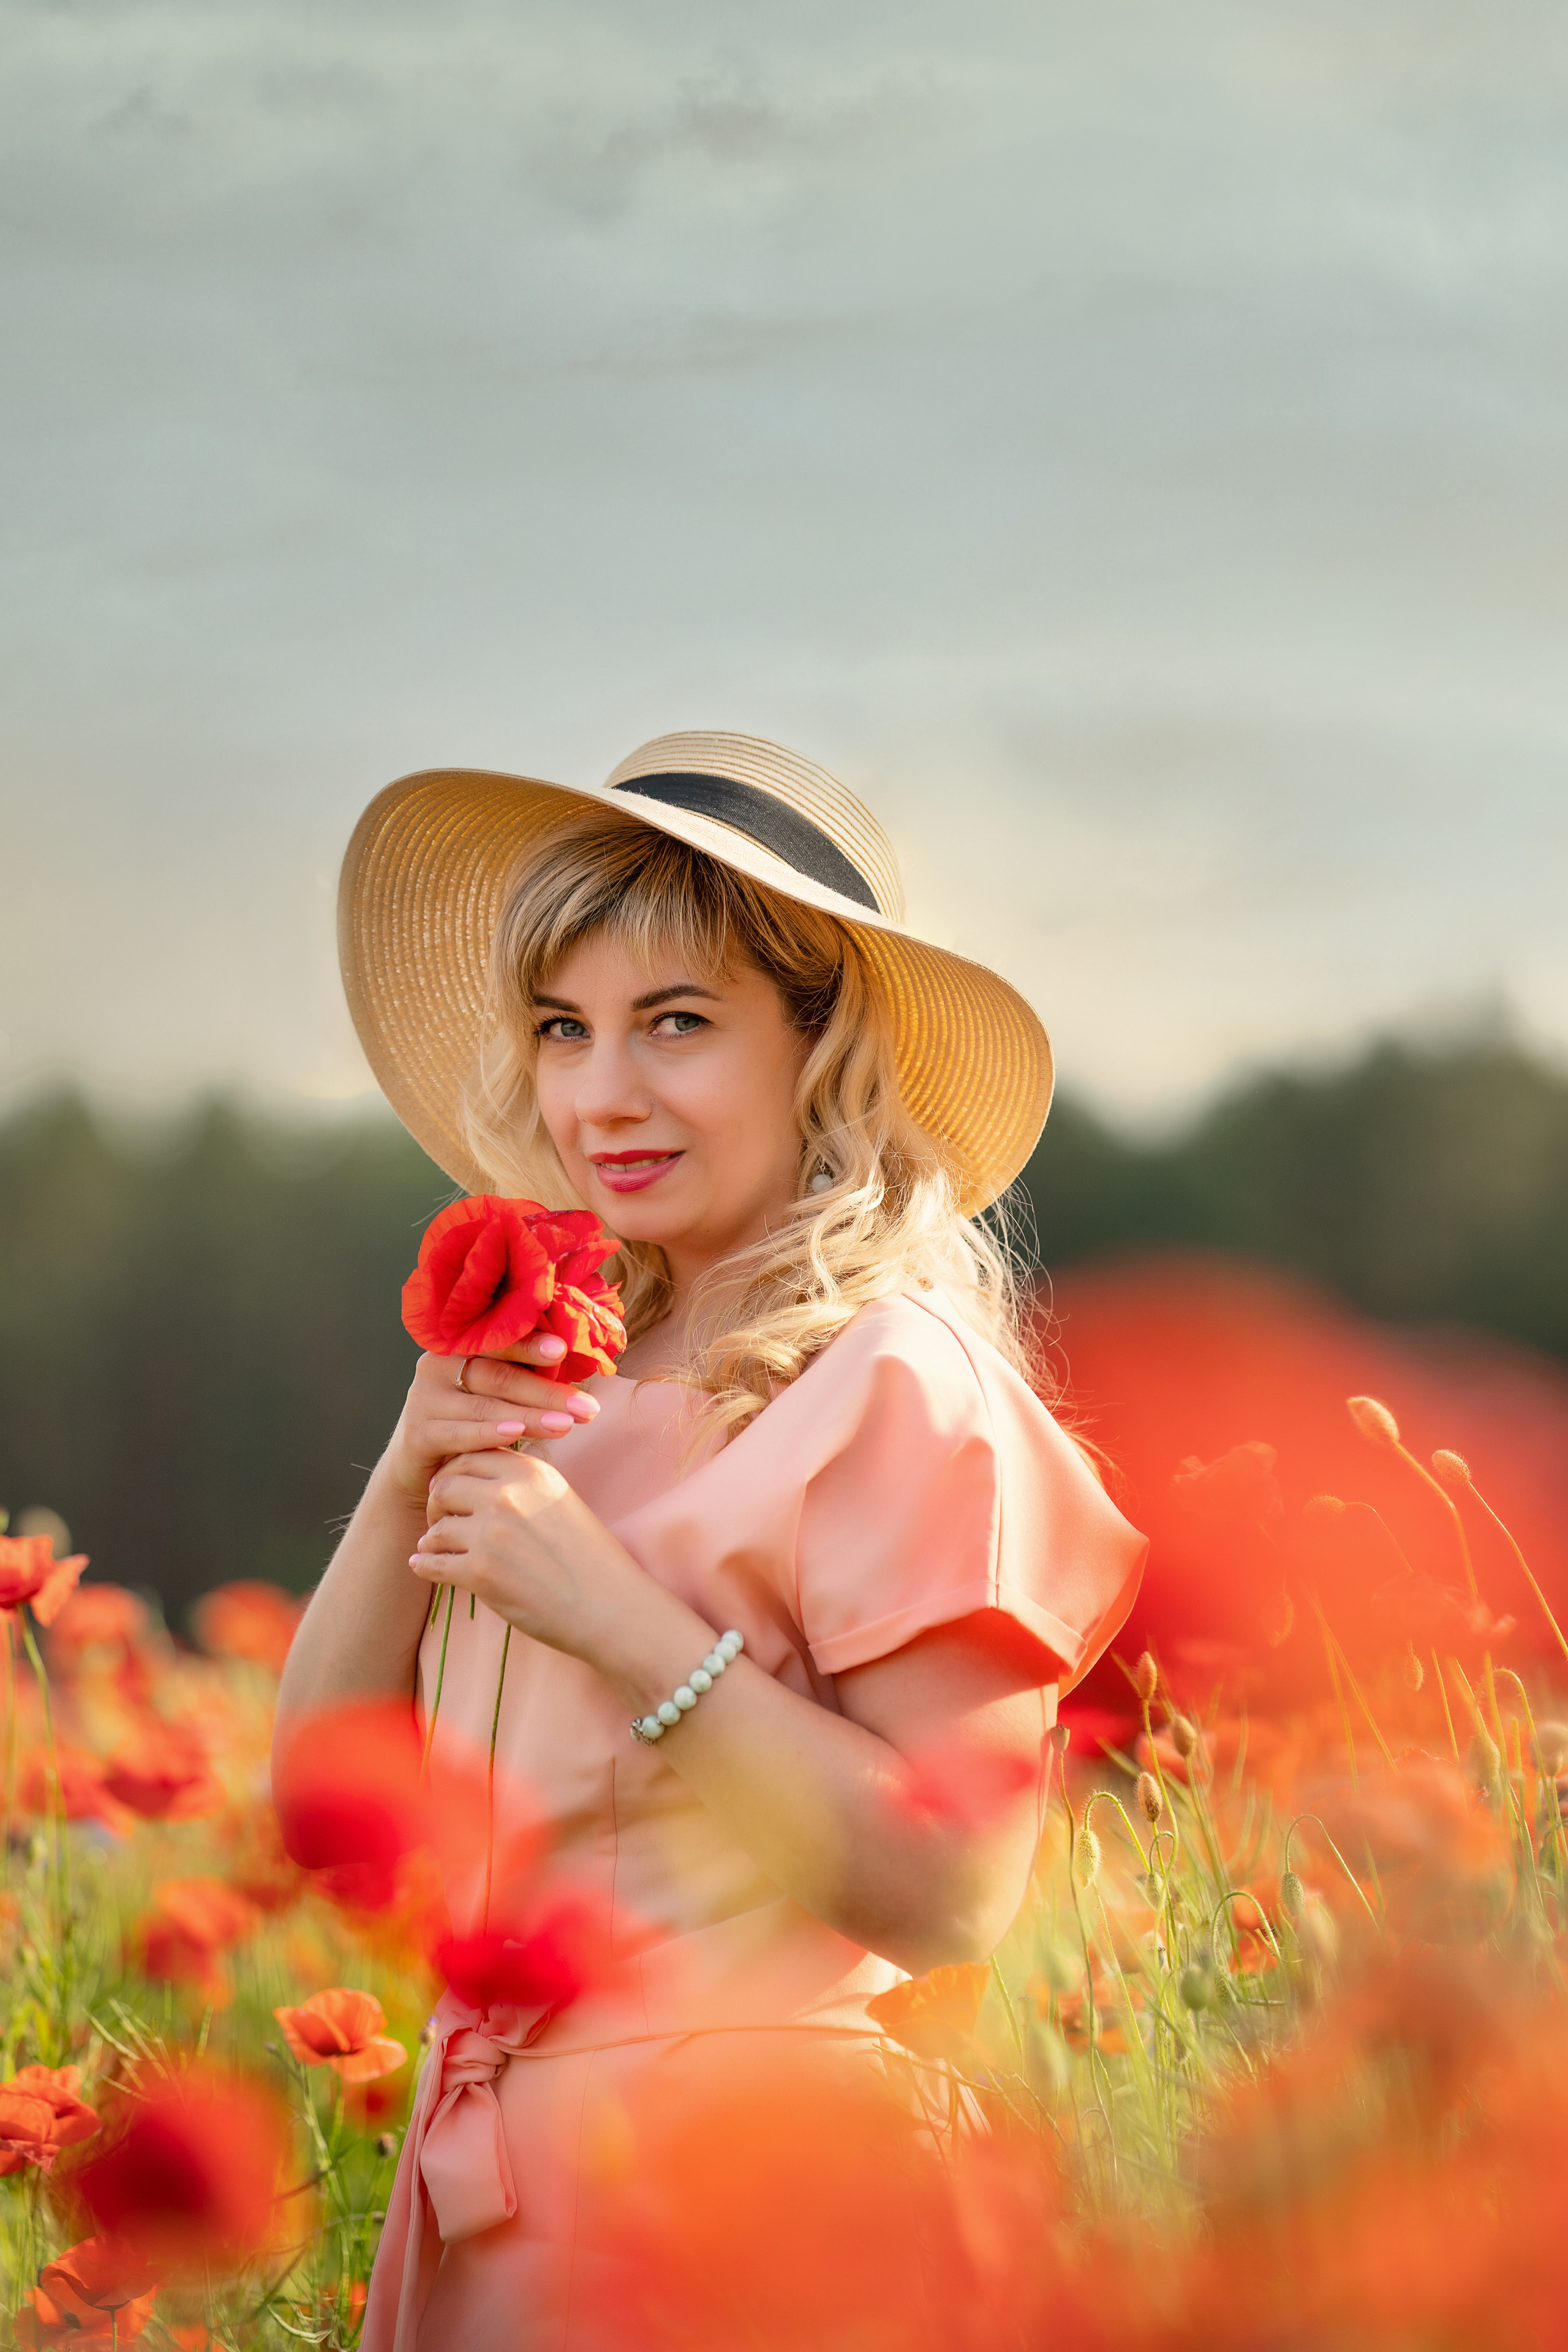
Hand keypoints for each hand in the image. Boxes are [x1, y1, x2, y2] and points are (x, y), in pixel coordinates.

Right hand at [381, 1340, 602, 1509]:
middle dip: (546, 1391)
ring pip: (485, 1405)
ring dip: (530, 1416)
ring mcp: (424, 1399)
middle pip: (498, 1375)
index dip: (530, 1343)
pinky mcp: (418, 1433)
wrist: (425, 1467)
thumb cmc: (473, 1420)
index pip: (498, 1340)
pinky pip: (460, 1432)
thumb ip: (524, 1372)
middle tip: (586, 1406)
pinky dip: (490, 1433)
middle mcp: (436, 1365)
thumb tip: (578, 1357)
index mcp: (458, 1344)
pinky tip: (517, 1434)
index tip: (563, 1348)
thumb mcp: (497, 1392)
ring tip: (567, 1424)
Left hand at [412, 1445, 653, 1662]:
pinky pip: (432, 1563)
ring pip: (436, 1527)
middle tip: (440, 1519)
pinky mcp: (480, 1572)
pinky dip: (425, 1565)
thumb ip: (523, 1482)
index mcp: (529, 1471)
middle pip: (444, 1485)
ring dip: (432, 1538)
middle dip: (437, 1503)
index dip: (455, 1472)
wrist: (610, 1605)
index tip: (454, 1490)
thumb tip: (478, 1478)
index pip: (470, 1454)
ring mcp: (490, 1533)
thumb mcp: (560, 1499)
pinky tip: (424, 1566)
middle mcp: (506, 1494)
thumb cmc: (590, 1557)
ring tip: (436, 1546)